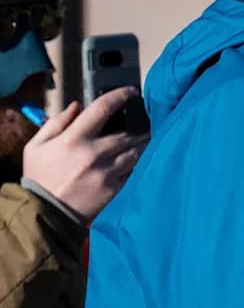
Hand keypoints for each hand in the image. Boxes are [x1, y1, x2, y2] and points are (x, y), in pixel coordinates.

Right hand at [23, 88, 147, 221]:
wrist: (45, 214)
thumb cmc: (40, 178)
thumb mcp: (36, 147)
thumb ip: (56, 123)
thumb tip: (77, 106)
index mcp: (73, 140)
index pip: (103, 109)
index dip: (121, 96)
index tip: (132, 93)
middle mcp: (93, 153)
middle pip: (127, 131)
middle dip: (137, 125)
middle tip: (142, 121)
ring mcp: (107, 172)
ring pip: (136, 150)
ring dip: (141, 144)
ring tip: (142, 140)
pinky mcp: (115, 188)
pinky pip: (134, 170)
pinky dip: (138, 163)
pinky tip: (137, 160)